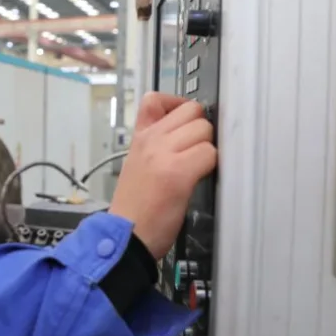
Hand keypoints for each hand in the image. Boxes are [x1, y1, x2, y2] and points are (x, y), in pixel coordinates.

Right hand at [109, 92, 216, 259]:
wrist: (125, 236)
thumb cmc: (135, 208)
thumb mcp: (137, 165)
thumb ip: (156, 145)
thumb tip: (186, 135)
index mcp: (140, 138)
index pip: (156, 99)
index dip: (177, 105)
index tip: (184, 123)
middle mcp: (151, 140)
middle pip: (192, 110)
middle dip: (200, 130)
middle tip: (194, 152)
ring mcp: (163, 154)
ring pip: (204, 130)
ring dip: (207, 150)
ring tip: (194, 169)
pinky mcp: (178, 173)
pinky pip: (209, 154)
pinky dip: (209, 167)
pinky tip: (196, 180)